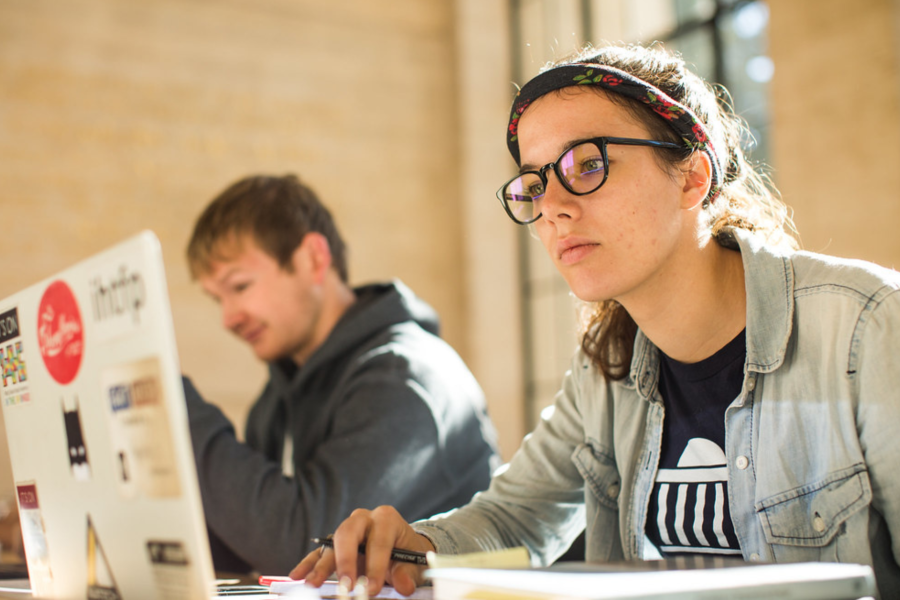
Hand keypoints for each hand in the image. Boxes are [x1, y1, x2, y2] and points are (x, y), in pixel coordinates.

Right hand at [289, 505, 434, 595]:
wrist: (401, 549)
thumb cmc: (407, 554)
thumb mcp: (413, 562)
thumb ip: (406, 573)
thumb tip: (404, 586)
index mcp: (386, 519)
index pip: (378, 541)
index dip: (375, 566)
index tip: (370, 589)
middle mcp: (364, 519)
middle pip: (349, 533)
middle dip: (346, 560)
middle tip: (346, 585)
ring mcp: (347, 530)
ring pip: (331, 544)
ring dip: (321, 565)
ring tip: (312, 583)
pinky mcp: (335, 544)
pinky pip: (320, 552)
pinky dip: (309, 564)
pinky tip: (297, 576)